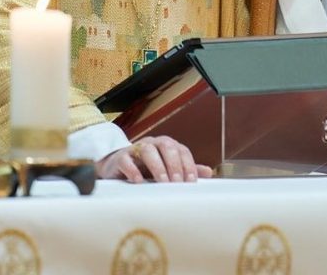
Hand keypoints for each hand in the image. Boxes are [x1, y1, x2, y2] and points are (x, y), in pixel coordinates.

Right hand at [95, 135, 213, 182]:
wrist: (117, 167)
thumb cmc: (146, 168)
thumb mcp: (167, 169)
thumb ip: (186, 169)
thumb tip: (209, 172)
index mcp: (166, 145)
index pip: (181, 150)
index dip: (188, 165)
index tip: (191, 182)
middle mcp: (153, 143)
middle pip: (166, 146)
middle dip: (174, 165)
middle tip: (177, 183)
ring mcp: (136, 149)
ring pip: (148, 150)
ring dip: (157, 166)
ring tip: (162, 182)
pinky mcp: (121, 158)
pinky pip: (127, 160)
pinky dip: (133, 170)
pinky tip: (139, 181)